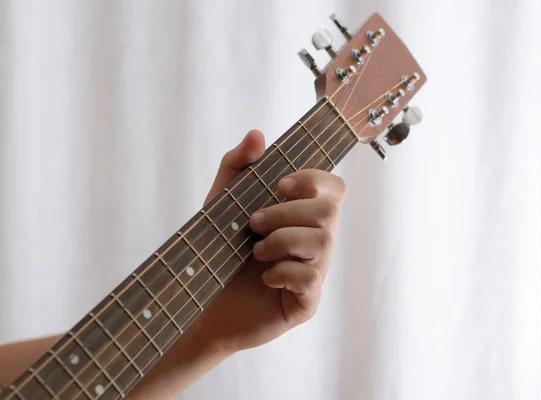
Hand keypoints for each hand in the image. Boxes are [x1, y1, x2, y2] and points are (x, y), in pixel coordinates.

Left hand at [189, 130, 346, 353]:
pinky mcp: (307, 301)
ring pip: (323, 242)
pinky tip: (265, 277)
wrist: (199, 299)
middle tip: (254, 223)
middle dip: (287, 212)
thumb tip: (258, 135)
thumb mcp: (221, 202)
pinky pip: (311, 278)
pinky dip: (283, 272)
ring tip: (256, 251)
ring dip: (282, 240)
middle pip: (329, 211)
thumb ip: (236, 166)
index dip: (315, 180)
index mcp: (303, 215)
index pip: (334, 188)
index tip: (280, 185)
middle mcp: (316, 241)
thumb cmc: (217, 249)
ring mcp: (316, 271)